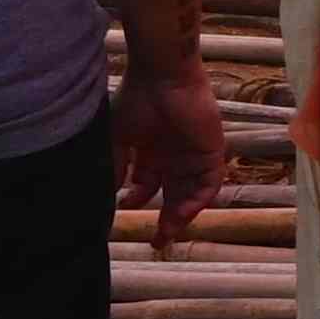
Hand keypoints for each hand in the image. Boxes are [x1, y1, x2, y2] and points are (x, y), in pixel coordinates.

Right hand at [109, 57, 230, 246]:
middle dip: (165, 218)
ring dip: (181, 215)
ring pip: (191, 193)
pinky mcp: (212, 152)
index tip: (124, 211)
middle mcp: (173, 155)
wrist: (162, 77)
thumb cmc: (137, 100)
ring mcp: (193, 154)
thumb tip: (107, 195)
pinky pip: (210, 183)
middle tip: (156, 241)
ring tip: (167, 233)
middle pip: (172, 193)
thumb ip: (116, 166)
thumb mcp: (118, 138)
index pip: (147, 183)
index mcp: (151, 149)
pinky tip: (183, 214)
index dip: (138, 199)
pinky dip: (198, 200)